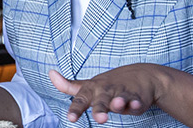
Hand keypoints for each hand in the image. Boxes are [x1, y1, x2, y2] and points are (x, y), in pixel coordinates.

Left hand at [48, 65, 170, 123]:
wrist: (142, 75)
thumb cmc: (110, 84)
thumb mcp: (89, 85)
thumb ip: (69, 86)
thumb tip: (50, 73)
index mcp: (93, 90)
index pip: (82, 99)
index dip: (76, 109)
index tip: (71, 118)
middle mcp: (107, 91)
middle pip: (102, 101)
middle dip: (100, 109)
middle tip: (100, 119)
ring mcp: (122, 93)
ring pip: (120, 99)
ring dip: (119, 103)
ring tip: (117, 105)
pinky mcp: (137, 98)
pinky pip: (136, 101)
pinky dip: (136, 103)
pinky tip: (135, 105)